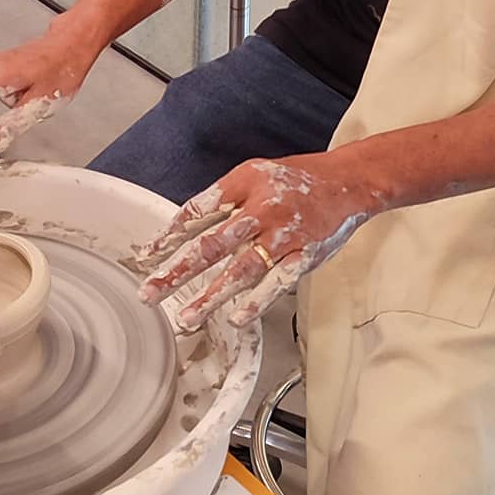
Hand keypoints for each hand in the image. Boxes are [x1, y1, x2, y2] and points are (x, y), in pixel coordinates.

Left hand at [131, 153, 386, 331]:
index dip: (169, 236)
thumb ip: (222, 200)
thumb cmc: (294, 180)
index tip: (146, 257)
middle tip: (150, 293)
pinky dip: (258, 302)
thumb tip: (184, 227)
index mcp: (243, 185)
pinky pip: (278, 282)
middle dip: (177, 271)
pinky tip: (236, 319)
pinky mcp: (306, 256)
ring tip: (185, 318)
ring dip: (211, 295)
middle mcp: (262, 210)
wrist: (348, 181)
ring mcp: (284, 236)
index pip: (197, 212)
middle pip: (212, 244)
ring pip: (242, 270)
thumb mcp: (252, 175)